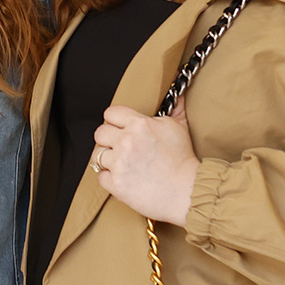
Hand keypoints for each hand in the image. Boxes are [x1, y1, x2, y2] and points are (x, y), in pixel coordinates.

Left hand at [90, 97, 200, 226]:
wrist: (187, 191)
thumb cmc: (183, 160)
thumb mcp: (179, 128)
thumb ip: (174, 108)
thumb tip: (177, 94)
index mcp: (139, 125)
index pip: (111, 113)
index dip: (115, 121)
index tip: (120, 128)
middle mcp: (126, 141)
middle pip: (100, 133)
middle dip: (109, 140)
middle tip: (121, 147)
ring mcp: (119, 163)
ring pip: (97, 155)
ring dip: (108, 159)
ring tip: (122, 164)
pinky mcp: (116, 183)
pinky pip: (100, 177)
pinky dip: (110, 179)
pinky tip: (124, 178)